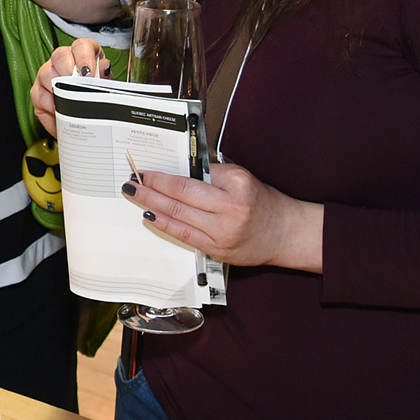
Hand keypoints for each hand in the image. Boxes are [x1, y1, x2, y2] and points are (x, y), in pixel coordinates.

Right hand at [32, 37, 108, 134]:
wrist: (85, 111)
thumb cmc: (94, 90)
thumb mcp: (104, 83)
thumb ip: (105, 76)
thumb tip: (103, 67)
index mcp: (82, 52)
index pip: (81, 46)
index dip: (85, 58)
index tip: (89, 75)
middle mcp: (62, 59)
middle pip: (60, 56)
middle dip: (69, 73)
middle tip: (78, 88)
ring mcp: (47, 73)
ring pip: (47, 75)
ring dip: (59, 90)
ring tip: (71, 104)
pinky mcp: (37, 91)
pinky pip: (39, 96)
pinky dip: (50, 106)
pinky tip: (60, 112)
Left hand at [128, 162, 324, 271]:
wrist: (286, 234)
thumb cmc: (263, 203)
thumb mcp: (243, 179)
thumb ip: (213, 175)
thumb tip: (177, 171)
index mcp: (238, 184)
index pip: (194, 175)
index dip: (166, 174)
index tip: (148, 170)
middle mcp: (231, 208)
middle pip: (181, 194)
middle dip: (152, 186)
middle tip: (133, 179)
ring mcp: (223, 232)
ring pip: (178, 215)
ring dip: (151, 203)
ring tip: (134, 194)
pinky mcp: (218, 249)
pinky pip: (183, 235)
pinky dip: (163, 224)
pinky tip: (150, 214)